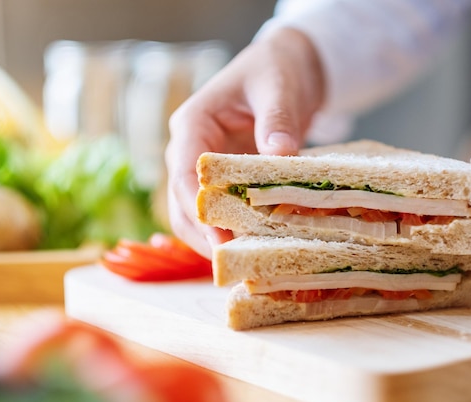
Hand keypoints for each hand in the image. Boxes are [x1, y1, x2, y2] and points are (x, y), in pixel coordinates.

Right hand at [165, 28, 323, 257]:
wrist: (287, 68)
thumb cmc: (275, 70)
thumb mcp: (278, 87)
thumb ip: (277, 120)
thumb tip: (280, 154)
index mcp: (193, 124)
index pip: (185, 174)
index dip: (200, 210)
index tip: (222, 239)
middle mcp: (191, 150)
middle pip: (183, 203)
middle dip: (205, 234)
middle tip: (235, 264)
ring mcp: (206, 168)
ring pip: (196, 214)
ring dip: (216, 239)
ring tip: (244, 264)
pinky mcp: (226, 181)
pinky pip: (223, 211)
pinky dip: (234, 230)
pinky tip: (255, 248)